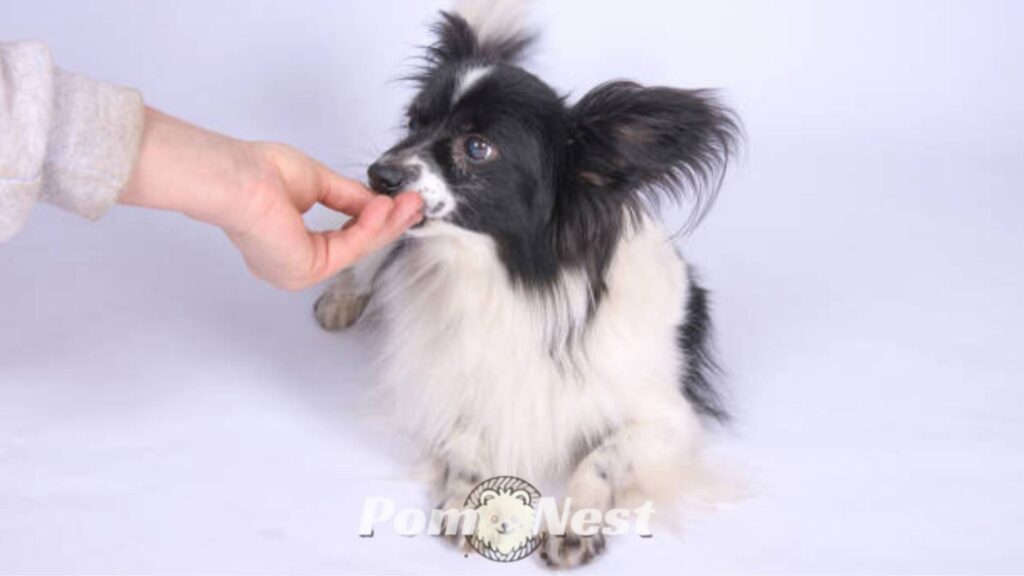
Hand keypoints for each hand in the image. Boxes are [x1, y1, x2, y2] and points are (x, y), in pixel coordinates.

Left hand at [121, 108, 421, 289]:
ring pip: (356, 248)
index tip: (399, 206)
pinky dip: (370, 227)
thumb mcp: (318, 182)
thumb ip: (350, 197)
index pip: (342, 238)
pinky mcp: (307, 270)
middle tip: (414, 207)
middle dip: (388, 224)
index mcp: (291, 244)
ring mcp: (300, 271)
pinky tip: (386, 208)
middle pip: (354, 246)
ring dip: (386, 225)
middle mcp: (295, 264)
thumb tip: (378, 202)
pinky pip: (349, 247)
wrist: (236, 179)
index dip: (373, 221)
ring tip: (409, 205)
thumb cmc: (258, 174)